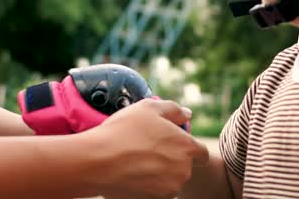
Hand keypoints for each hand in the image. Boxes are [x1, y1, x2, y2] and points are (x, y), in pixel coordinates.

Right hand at [88, 99, 208, 198]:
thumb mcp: (149, 108)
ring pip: (170, 181)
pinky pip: (155, 193)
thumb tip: (187, 115)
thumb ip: (174, 110)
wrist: (96, 162)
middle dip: (171, 159)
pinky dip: (147, 186)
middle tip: (147, 149)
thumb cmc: (123, 131)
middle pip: (184, 167)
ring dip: (159, 174)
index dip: (188, 147)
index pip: (201, 154)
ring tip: (136, 161)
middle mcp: (183, 172)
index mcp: (187, 148)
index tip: (172, 143)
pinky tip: (131, 174)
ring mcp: (168, 190)